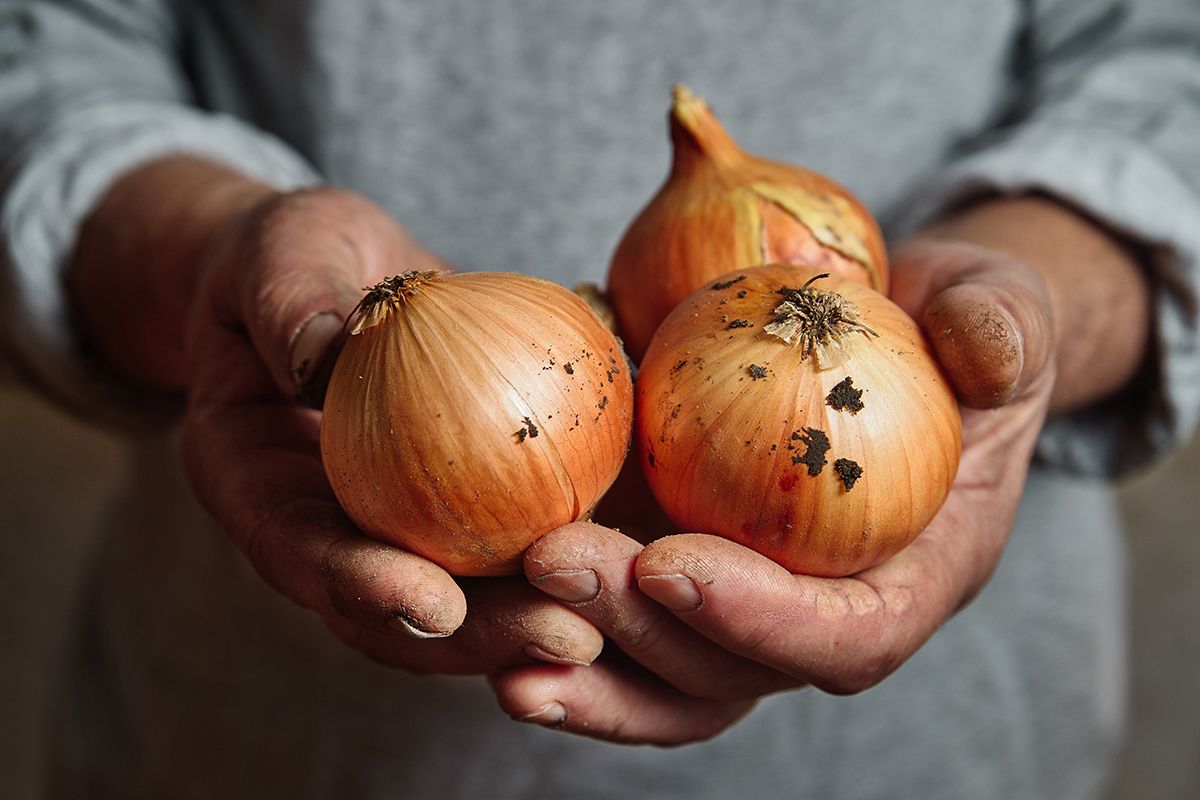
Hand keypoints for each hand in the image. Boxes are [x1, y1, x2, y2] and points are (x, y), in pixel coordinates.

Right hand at [175, 182, 601, 673]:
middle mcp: (329, 529)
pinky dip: (571, 557)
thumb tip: (319, 349)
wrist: (334, 273)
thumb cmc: (289, 257)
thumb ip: (289, 301)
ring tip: (615, 620)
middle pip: (397, 610)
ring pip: (468, 599)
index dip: (361, 587)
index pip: (301, 552)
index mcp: (259, 486)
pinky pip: (517, 539)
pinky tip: (639, 557)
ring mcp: (399, 527)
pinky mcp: (465, 507)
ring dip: (535, 618)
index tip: (433, 602)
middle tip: (563, 638)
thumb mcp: (279, 255)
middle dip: (480, 638)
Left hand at [490, 237, 1055, 743]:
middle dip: (642, 632)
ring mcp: (746, 599)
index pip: (849, 635)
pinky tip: (486, 616)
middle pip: (735, 670)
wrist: (897, 337)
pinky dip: (562, 633)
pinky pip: (624, 626)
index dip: (766, 622)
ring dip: (584, 667)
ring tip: (500, 641)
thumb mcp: (1000, 309)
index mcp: (913, 574)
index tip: (677, 568)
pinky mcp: (685, 569)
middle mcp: (823, 610)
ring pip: (667, 677)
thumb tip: (983, 339)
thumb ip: (1003, 327)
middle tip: (552, 561)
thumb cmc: (955, 330)